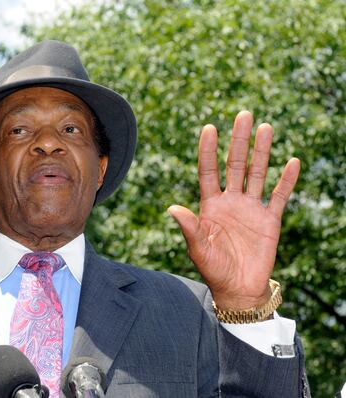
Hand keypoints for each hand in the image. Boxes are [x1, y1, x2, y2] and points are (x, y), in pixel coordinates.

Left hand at [168, 111, 299, 309]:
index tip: (209, 128)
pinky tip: (292, 162)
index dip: (208, 150)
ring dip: (262, 151)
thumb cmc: (214, 269)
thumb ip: (189, 227)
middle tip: (243, 114)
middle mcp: (231, 201)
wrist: (238, 288)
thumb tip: (172, 208)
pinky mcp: (270, 220)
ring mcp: (251, 208)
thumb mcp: (198, 248)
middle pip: (235, 164)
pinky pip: (279, 196)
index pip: (208, 171)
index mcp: (210, 205)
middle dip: (238, 140)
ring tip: (266, 127)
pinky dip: (286, 180)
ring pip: (258, 173)